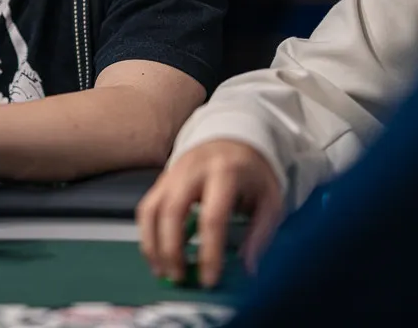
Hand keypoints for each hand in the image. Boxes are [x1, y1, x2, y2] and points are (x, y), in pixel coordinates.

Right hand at [137, 140, 282, 288]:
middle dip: (171, 250)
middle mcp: (193, 170)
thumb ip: (260, 234)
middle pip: (172, 212)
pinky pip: (146, 208)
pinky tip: (157, 255)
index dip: (209, 252)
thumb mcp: (270, 199)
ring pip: (150, 210)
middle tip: (179, 278)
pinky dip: (147, 235)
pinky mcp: (161, 179)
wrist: (234, 137)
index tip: (209, 280)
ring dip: (153, 245)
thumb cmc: (252, 172)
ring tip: (163, 272)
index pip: (212, 217)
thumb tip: (248, 268)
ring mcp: (172, 173)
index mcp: (225, 173)